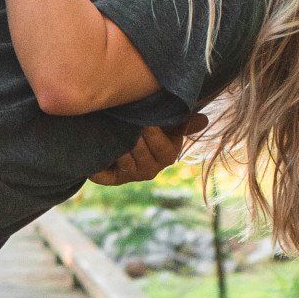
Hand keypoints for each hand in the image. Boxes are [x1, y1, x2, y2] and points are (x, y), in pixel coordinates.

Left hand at [89, 116, 205, 187]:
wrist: (128, 137)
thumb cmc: (154, 127)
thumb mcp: (171, 124)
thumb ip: (185, 122)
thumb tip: (205, 120)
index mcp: (168, 156)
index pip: (163, 150)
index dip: (154, 136)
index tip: (146, 122)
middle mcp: (150, 170)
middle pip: (142, 155)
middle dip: (134, 139)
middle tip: (126, 123)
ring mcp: (131, 175)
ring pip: (126, 163)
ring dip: (119, 149)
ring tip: (113, 133)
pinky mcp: (113, 178)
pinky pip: (106, 177)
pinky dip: (99, 172)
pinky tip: (94, 164)